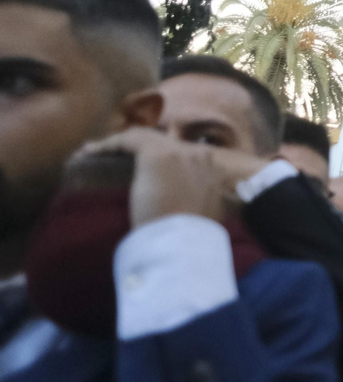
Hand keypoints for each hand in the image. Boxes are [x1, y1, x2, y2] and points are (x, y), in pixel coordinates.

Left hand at [75, 128, 231, 228]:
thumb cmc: (189, 238)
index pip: (182, 155)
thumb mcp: (201, 215)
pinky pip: (128, 139)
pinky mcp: (156, 154)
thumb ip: (196, 201)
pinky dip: (108, 144)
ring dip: (119, 145)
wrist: (184, 243)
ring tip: (95, 154)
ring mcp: (179, 152)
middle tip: (114, 161)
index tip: (140, 172)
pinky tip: (89, 152)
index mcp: (213, 170)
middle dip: (138, 149)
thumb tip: (182, 202)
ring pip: (145, 138)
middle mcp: (198, 154)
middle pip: (164, 142)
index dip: (160, 159)